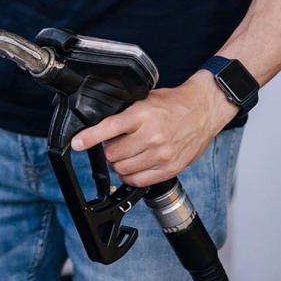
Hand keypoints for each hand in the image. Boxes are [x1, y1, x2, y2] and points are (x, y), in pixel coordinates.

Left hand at [69, 72, 235, 186]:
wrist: (204, 110)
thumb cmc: (174, 104)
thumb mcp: (145, 100)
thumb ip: (125, 114)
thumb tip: (101, 127)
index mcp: (143, 115)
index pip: (109, 128)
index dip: (89, 137)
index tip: (77, 143)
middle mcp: (152, 136)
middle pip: (113, 154)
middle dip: (107, 150)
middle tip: (113, 144)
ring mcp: (162, 154)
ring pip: (123, 169)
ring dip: (118, 164)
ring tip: (125, 154)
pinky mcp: (170, 168)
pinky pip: (139, 180)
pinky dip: (130, 176)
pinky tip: (134, 166)